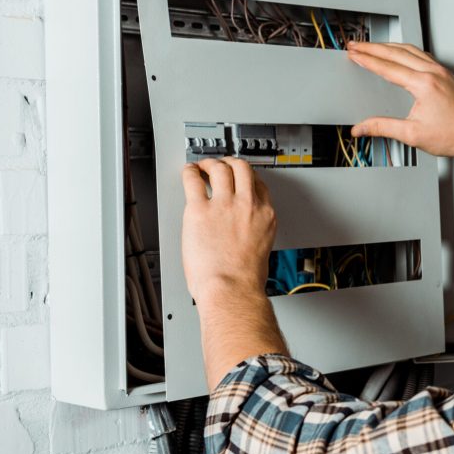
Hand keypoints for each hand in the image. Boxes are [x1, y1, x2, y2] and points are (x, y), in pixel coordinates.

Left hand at [181, 158, 276, 305]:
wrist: (232, 289)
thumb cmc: (244, 279)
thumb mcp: (262, 248)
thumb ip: (254, 231)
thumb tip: (242, 229)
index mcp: (265, 216)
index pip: (259, 184)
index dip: (247, 177)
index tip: (240, 178)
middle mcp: (247, 205)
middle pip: (242, 169)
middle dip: (231, 163)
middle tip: (222, 165)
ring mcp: (224, 206)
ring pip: (220, 169)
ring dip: (211, 164)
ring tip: (203, 167)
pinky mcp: (199, 211)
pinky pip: (193, 180)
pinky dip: (190, 172)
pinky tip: (188, 172)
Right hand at [346, 41, 453, 160]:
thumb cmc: (451, 136)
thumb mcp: (411, 134)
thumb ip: (382, 128)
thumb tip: (362, 128)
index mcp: (424, 84)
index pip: (388, 67)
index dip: (367, 60)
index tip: (354, 54)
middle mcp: (434, 73)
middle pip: (396, 53)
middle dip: (373, 47)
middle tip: (356, 45)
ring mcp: (442, 72)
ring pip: (410, 50)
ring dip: (389, 46)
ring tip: (372, 45)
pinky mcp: (446, 75)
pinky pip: (422, 55)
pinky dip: (406, 50)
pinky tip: (400, 52)